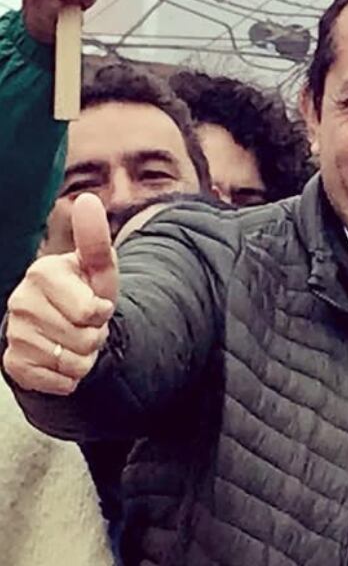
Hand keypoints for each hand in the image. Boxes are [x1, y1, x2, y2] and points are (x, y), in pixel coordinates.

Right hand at [3, 193, 117, 394]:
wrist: (67, 324)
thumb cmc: (86, 290)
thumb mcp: (98, 267)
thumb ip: (95, 238)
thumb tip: (86, 198)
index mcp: (42, 274)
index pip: (91, 311)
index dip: (102, 313)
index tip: (96, 304)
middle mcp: (21, 302)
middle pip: (84, 340)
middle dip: (95, 336)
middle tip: (86, 325)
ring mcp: (14, 333)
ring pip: (72, 363)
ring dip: (85, 357)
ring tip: (76, 340)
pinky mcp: (13, 363)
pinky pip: (58, 382)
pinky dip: (70, 377)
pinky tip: (63, 359)